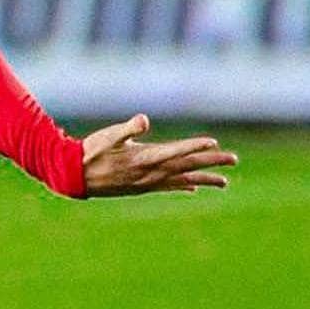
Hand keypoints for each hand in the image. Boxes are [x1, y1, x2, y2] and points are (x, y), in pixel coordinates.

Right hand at [82, 114, 236, 197]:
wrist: (76, 176)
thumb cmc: (91, 152)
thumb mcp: (107, 136)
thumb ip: (127, 128)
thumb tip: (144, 120)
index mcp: (144, 158)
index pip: (175, 152)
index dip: (195, 147)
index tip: (214, 143)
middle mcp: (150, 173)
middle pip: (186, 167)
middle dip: (211, 163)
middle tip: (233, 160)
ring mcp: (147, 182)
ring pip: (182, 181)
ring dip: (204, 179)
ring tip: (224, 182)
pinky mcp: (142, 187)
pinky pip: (169, 187)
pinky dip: (184, 186)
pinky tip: (194, 188)